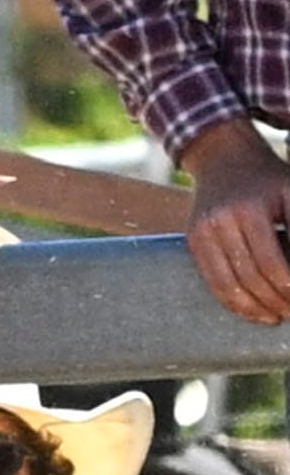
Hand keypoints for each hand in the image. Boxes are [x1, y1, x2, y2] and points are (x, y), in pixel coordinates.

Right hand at [184, 116, 289, 323]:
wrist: (225, 158)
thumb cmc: (269, 180)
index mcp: (251, 208)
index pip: (271, 262)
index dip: (288, 287)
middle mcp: (222, 219)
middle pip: (251, 277)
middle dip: (276, 301)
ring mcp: (204, 230)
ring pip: (229, 285)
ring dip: (255, 309)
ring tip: (275, 316)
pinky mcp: (194, 239)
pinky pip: (212, 281)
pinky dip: (233, 303)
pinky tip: (253, 311)